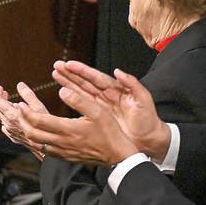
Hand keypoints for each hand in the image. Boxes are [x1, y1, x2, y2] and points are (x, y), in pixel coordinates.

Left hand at [0, 78, 135, 165]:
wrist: (118, 157)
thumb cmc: (110, 132)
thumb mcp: (98, 111)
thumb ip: (78, 100)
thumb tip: (61, 91)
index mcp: (68, 130)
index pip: (40, 122)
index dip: (26, 113)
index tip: (20, 104)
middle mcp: (61, 142)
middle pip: (32, 133)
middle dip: (21, 122)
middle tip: (15, 111)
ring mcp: (62, 151)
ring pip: (36, 143)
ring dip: (25, 131)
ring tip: (20, 120)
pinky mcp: (65, 156)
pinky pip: (43, 150)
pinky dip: (34, 141)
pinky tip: (34, 134)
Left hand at [0, 82, 50, 159]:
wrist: (53, 154)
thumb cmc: (50, 131)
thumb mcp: (41, 109)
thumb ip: (29, 96)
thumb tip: (20, 85)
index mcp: (15, 118)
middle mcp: (11, 127)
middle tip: (2, 89)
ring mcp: (13, 134)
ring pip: (2, 118)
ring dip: (3, 107)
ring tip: (8, 98)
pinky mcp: (17, 139)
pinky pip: (6, 126)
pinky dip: (6, 117)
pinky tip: (12, 115)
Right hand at [52, 61, 169, 159]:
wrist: (149, 140)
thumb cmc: (149, 120)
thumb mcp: (144, 100)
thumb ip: (133, 84)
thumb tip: (118, 72)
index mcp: (116, 90)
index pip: (96, 77)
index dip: (82, 70)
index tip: (70, 64)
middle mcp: (106, 96)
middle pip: (85, 82)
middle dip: (70, 73)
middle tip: (57, 66)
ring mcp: (101, 106)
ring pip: (80, 91)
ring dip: (68, 83)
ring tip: (56, 74)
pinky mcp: (98, 117)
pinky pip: (82, 105)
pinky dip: (71, 98)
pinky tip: (63, 93)